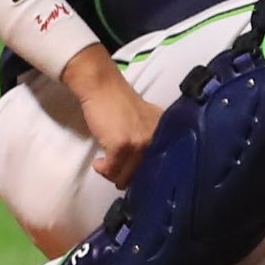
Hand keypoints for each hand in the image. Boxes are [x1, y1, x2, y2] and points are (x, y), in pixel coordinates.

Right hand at [66, 52, 156, 185]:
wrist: (104, 88)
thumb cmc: (120, 104)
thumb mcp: (145, 120)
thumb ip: (149, 138)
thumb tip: (146, 164)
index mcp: (165, 131)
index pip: (162, 163)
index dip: (147, 173)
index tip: (134, 174)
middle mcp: (156, 137)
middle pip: (145, 171)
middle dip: (128, 176)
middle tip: (115, 172)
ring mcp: (139, 142)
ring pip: (128, 173)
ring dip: (114, 174)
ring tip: (105, 167)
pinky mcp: (121, 145)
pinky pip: (113, 168)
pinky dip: (104, 170)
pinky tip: (98, 163)